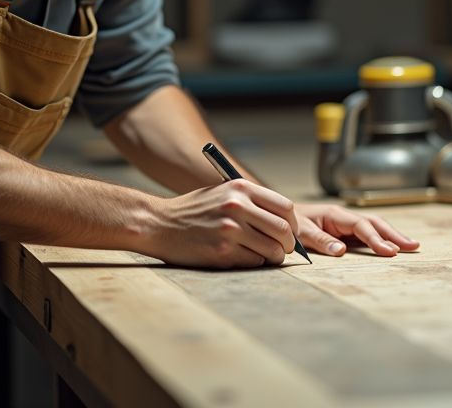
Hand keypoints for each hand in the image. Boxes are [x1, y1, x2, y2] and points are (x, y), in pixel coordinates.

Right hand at [141, 179, 297, 267]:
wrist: (158, 223)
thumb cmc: (193, 211)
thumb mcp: (222, 193)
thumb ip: (251, 202)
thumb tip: (285, 222)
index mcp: (240, 188)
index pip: (285, 207)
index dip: (293, 224)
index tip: (291, 233)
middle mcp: (237, 206)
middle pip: (283, 230)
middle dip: (288, 244)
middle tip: (284, 249)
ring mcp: (230, 230)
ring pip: (272, 250)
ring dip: (274, 257)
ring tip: (266, 256)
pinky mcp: (221, 252)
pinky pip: (254, 262)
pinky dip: (255, 263)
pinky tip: (244, 258)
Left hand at [294, 203, 419, 257]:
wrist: (280, 217)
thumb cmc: (290, 224)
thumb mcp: (301, 233)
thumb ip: (321, 242)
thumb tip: (342, 252)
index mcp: (335, 215)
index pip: (361, 226)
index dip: (376, 238)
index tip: (390, 251)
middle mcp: (344, 217)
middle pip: (375, 223)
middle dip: (394, 234)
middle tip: (413, 246)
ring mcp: (345, 224)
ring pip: (374, 227)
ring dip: (392, 236)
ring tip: (411, 246)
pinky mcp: (344, 232)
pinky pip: (366, 234)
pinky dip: (381, 239)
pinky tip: (392, 246)